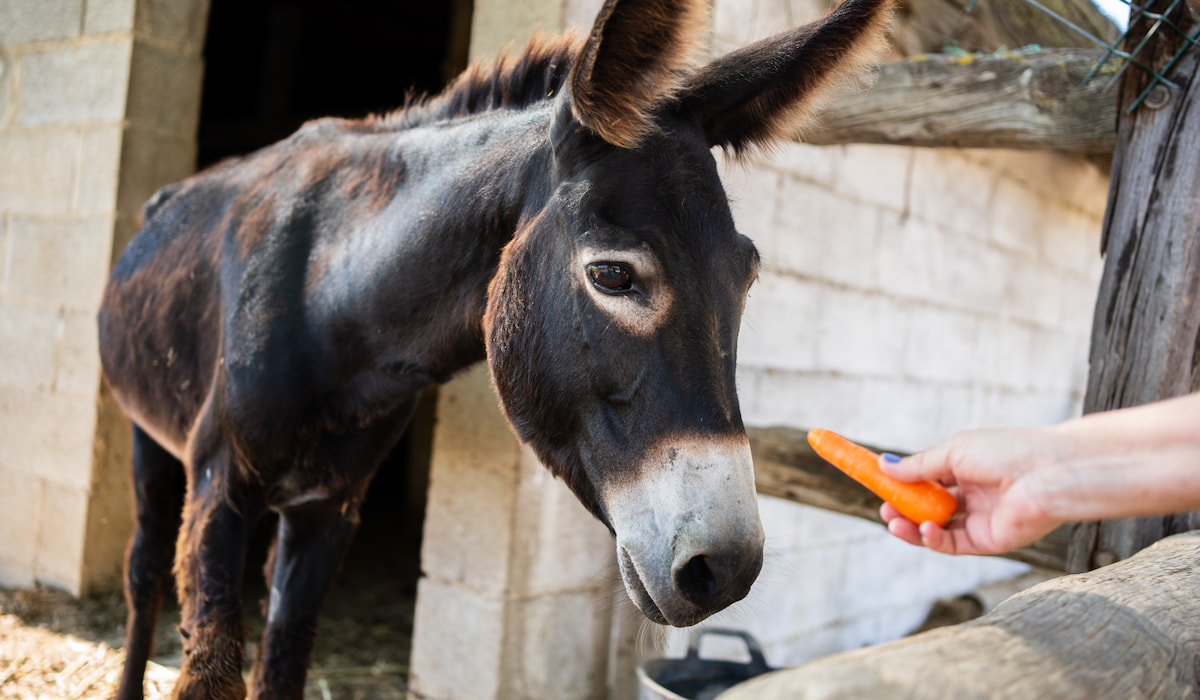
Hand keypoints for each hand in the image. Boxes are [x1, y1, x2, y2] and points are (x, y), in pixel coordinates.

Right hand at [877, 427, 1065, 555]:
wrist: (1049, 473)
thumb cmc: (1007, 452)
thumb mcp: (954, 452)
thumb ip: (919, 465)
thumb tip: (884, 466)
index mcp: (967, 470)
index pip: (928, 482)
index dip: (903, 487)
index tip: (880, 487)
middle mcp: (974, 497)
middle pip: (929, 508)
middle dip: (903, 511)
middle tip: (884, 511)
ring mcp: (981, 520)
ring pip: (937, 529)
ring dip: (911, 528)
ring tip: (892, 521)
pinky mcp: (989, 541)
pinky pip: (953, 544)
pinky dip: (933, 539)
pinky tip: (923, 528)